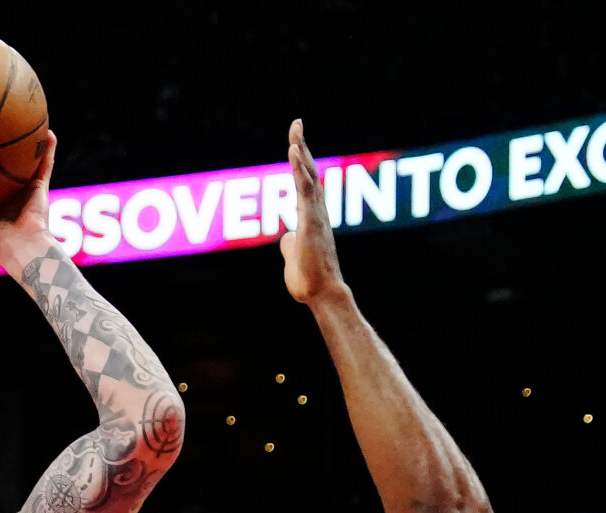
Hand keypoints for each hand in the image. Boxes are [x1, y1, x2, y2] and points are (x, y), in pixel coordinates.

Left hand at [0, 132, 57, 271]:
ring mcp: (25, 189)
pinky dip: (49, 148)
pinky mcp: (40, 187)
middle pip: (0, 164)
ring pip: (24, 160)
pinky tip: (48, 131)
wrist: (21, 250)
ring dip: (24, 142)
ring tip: (20, 118)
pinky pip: (46, 163)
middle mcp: (7, 193)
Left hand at [280, 120, 345, 304]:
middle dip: (302, 147)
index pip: (305, 183)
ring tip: (295, 130)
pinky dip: (300, 168)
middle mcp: (317, 211)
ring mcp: (316, 215)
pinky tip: (294, 151)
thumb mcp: (293, 256)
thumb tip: (285, 237)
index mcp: (311, 217)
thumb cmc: (310, 280)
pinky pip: (305, 189)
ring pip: (309, 176)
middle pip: (309, 172)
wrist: (320, 294)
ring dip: (301, 151)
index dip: (300, 162)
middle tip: (296, 124)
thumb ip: (290, 244)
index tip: (295, 141)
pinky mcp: (312, 221)